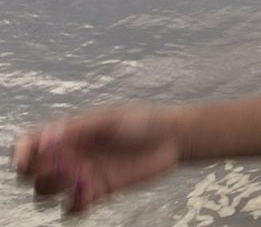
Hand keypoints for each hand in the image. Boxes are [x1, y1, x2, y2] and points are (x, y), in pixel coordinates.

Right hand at [11, 106, 181, 213]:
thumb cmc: (141, 121)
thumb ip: (80, 129)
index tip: (25, 161)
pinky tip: (88, 198)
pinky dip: (72, 207)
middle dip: (40, 173)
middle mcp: (69, 155)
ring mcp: (81, 174)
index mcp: (68, 133)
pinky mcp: (97, 191)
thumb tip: (47, 138)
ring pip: (46, 192)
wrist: (172, 137)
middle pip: (33, 173)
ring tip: (81, 180)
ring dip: (54, 190)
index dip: (21, 153)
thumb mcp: (111, 120)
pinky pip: (71, 208)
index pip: (30, 144)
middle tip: (66, 168)